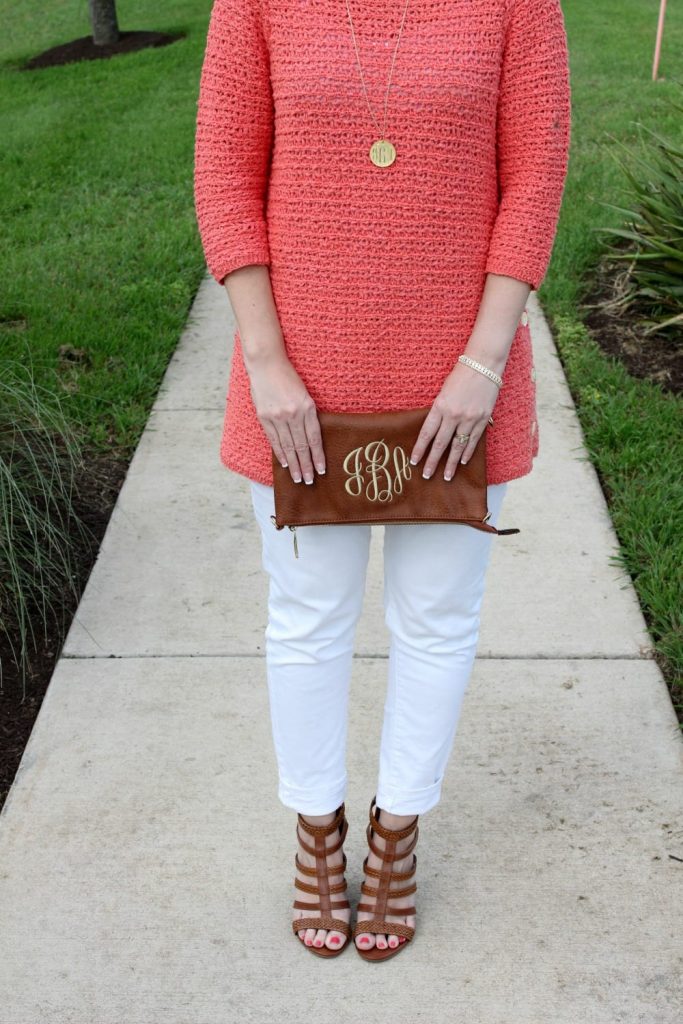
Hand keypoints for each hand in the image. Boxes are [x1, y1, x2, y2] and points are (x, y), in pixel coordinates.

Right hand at [246, 351, 324, 483]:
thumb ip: (307, 413)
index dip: (318, 455)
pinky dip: (280, 453)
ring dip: (294, 465)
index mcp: (307, 407)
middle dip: (306, 465)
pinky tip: (285, 464)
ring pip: (288, 446)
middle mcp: (293, 414)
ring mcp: (277, 416)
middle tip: (309, 481)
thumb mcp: (304, 393)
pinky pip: (274, 440)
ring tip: (298, 478)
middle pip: (301, 446)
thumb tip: (311, 437)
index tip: (321, 470)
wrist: (266, 364)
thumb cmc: (287, 377)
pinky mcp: (264, 417)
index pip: (314, 438)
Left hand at [409, 361, 499, 479]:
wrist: (483, 365)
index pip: (427, 433)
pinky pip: (473, 440)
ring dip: (452, 463)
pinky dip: (468, 452)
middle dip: (433, 461)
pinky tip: (463, 461)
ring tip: (447, 476)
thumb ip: (439, 411)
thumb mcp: (443, 392)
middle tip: (427, 475)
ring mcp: (469, 418)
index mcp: (440, 406)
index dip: (420, 449)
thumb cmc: (460, 376)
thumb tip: (434, 431)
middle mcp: (454, 415)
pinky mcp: (482, 419)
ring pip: (458, 446)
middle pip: (441, 443)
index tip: (415, 461)